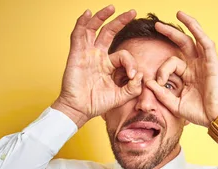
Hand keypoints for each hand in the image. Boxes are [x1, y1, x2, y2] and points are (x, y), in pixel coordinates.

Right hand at [52, 5, 142, 127]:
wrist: (80, 109)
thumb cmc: (97, 103)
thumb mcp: (121, 96)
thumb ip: (133, 87)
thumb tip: (140, 75)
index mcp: (108, 65)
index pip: (123, 55)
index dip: (131, 63)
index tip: (131, 76)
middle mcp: (97, 56)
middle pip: (109, 32)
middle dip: (120, 21)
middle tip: (132, 12)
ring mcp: (87, 53)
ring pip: (94, 29)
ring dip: (102, 17)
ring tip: (111, 7)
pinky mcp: (76, 54)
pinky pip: (78, 35)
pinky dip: (82, 23)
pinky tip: (87, 13)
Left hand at [145, 11, 217, 126]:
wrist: (215, 119)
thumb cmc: (199, 113)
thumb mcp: (175, 104)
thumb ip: (162, 94)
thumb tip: (148, 82)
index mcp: (188, 75)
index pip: (171, 63)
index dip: (162, 71)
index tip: (158, 83)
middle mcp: (196, 67)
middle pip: (183, 44)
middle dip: (170, 33)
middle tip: (157, 26)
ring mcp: (205, 64)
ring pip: (196, 39)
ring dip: (188, 25)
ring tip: (178, 13)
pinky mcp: (212, 64)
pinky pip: (206, 44)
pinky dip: (199, 32)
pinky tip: (191, 23)